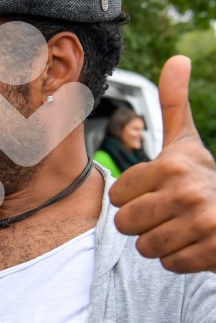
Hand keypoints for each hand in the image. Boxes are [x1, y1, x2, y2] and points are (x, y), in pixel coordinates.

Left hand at [110, 55, 215, 272]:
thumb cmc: (204, 178)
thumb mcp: (186, 142)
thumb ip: (174, 104)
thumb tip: (176, 58)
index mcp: (171, 165)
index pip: (117, 196)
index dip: (133, 199)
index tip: (158, 192)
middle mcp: (186, 192)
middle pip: (126, 224)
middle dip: (143, 223)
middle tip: (168, 213)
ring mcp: (202, 223)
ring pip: (145, 247)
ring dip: (160, 243)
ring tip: (182, 227)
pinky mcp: (212, 251)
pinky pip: (169, 264)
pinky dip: (179, 259)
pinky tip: (195, 243)